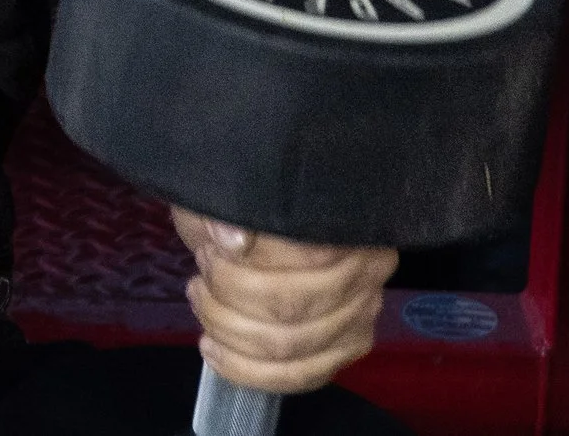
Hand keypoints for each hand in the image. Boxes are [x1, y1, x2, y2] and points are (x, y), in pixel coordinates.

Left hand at [174, 207, 396, 394]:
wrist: (247, 225)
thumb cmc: (239, 204)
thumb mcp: (226, 194)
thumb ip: (229, 211)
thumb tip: (234, 240)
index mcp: (345, 221)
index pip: (303, 259)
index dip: (244, 265)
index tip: (208, 253)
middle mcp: (368, 268)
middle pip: (294, 308)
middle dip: (231, 300)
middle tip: (199, 282)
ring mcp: (362, 313)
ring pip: (292, 347)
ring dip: (231, 332)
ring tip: (202, 306)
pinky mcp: (346, 347)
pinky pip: (300, 375)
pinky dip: (248, 370)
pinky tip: (215, 349)